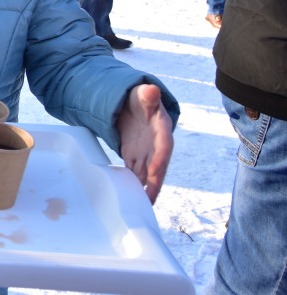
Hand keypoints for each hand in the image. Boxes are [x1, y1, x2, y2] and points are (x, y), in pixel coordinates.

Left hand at [116, 84, 173, 203]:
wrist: (135, 104)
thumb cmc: (141, 98)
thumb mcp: (143, 94)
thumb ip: (148, 94)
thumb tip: (151, 90)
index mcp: (162, 129)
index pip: (164, 146)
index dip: (160, 159)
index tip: (155, 171)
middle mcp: (156, 145)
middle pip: (158, 166)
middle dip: (154, 183)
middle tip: (149, 199)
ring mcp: (145, 151)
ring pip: (146, 173)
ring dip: (144, 188)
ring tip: (141, 204)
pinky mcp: (133, 155)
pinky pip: (134, 171)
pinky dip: (133, 182)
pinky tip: (131, 195)